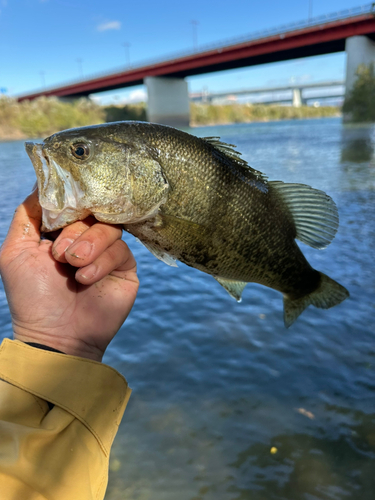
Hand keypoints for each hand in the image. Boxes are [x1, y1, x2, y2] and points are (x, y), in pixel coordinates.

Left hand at [0, 189, 138, 360]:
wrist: (56, 336)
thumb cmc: (32, 297)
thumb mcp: (15, 252)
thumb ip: (27, 216)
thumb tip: (43, 183)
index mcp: (61, 232)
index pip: (73, 203)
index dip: (70, 202)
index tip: (64, 210)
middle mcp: (86, 239)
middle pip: (92, 212)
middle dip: (75, 231)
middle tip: (60, 255)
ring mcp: (107, 254)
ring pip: (109, 228)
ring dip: (90, 245)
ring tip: (74, 267)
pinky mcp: (125, 268)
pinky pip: (122, 250)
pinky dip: (103, 262)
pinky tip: (87, 279)